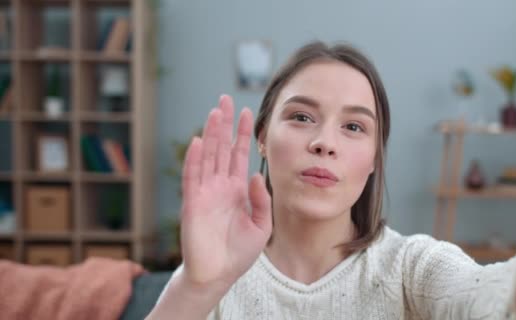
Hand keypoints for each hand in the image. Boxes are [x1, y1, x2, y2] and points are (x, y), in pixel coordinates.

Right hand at [179, 95, 271, 288]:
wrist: (218, 274)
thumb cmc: (239, 252)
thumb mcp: (261, 225)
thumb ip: (262, 200)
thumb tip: (256, 173)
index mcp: (237, 189)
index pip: (239, 154)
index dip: (242, 134)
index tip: (248, 112)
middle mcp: (220, 186)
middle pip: (221, 147)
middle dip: (224, 124)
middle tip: (226, 99)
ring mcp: (205, 192)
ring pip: (208, 156)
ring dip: (211, 134)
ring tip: (215, 111)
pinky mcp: (193, 204)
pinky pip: (193, 177)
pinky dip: (195, 160)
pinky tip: (200, 141)